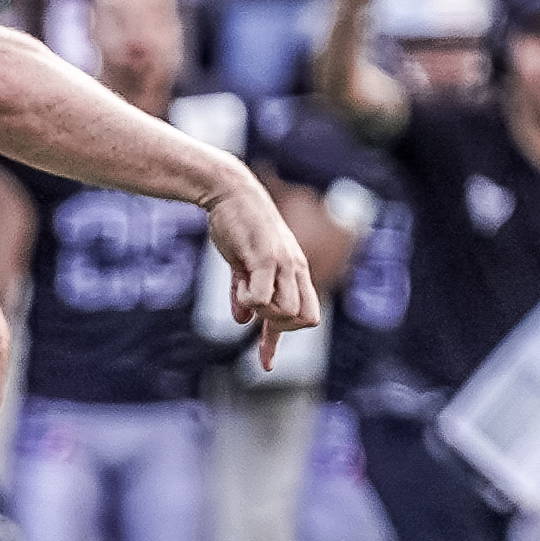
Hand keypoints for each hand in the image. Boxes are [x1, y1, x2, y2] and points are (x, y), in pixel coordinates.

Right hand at [215, 176, 321, 370]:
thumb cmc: (239, 225)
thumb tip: (242, 321)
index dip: (286, 334)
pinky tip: (240, 294)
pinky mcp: (265, 256)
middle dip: (279, 329)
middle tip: (256, 313)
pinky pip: (263, 296)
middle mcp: (295, 268)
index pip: (309, 315)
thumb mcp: (245, 263)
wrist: (230, 192)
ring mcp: (282, 262)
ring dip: (262, 315)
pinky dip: (250, 304)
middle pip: (305, 319)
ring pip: (286, 312)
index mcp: (295, 270)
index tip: (263, 348)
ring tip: (244, 296)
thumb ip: (246, 292)